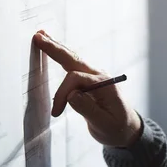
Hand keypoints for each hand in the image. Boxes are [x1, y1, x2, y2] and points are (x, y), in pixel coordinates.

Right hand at [32, 30, 141, 147]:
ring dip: (57, 49)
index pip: (75, 80)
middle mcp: (100, 76)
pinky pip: (74, 66)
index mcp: (105, 84)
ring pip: (73, 59)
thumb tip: (71, 95)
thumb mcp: (104, 124)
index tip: (56, 112)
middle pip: (74, 59)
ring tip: (42, 36)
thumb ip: (87, 109)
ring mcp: (95, 76)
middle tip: (39, 36)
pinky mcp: (90, 80)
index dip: (61, 94)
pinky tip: (55, 49)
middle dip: (55, 48)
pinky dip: (62, 57)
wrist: (127, 129)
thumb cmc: (117, 128)